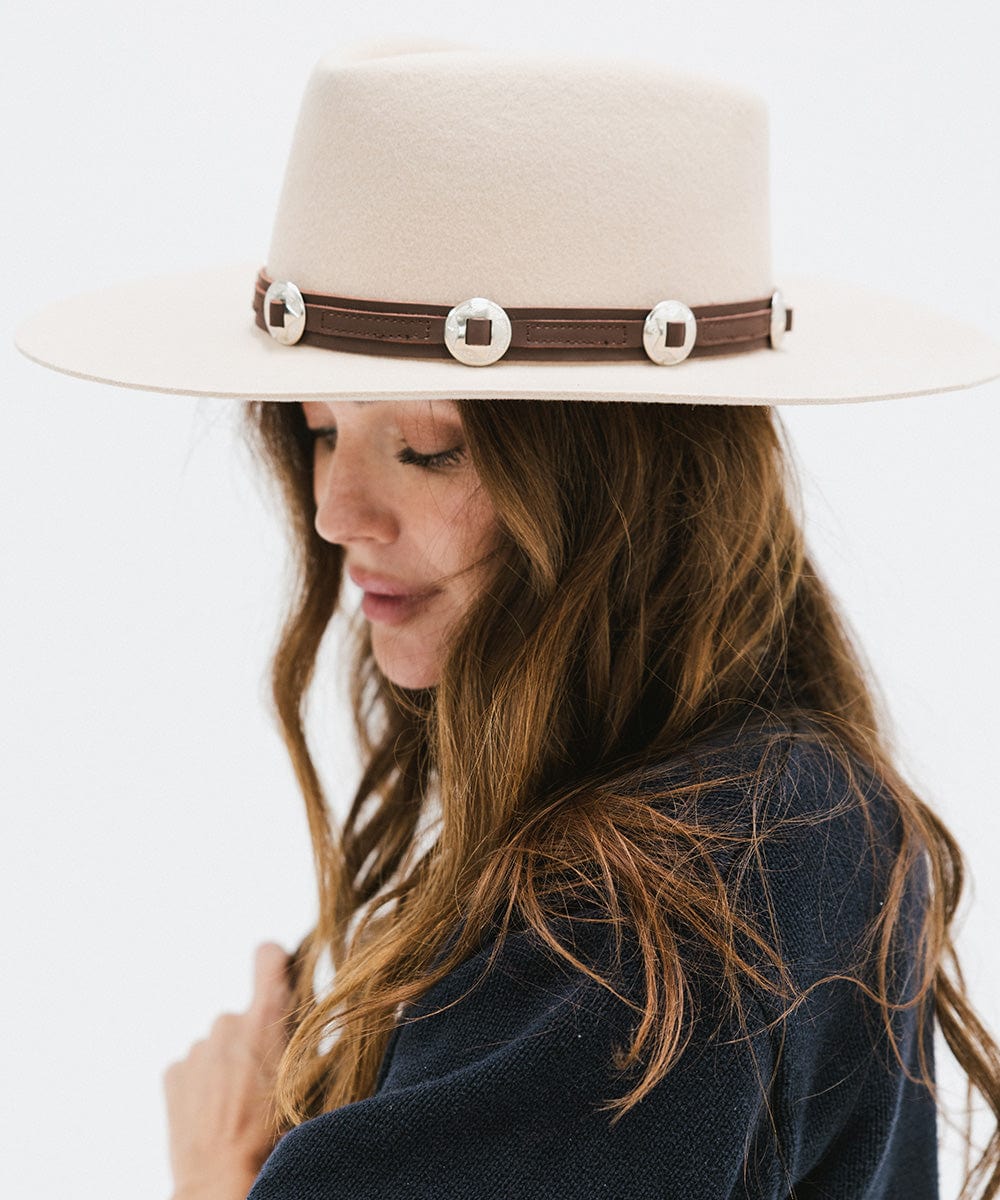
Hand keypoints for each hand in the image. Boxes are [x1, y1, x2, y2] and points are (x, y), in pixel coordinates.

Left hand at [163, 942, 294, 1195]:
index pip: (267, 955)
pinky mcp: (174, 1072)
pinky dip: (206, 1082)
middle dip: (257, 1038)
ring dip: (231, 1063)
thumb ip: (309, 1041)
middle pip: (246, 1014)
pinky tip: (216, 1112)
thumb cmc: (275, 1137)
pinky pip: (197, 1065)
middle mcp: (228, 1022)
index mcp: (266, 1018)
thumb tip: (317, 1021)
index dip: (275, 963)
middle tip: (267, 1079)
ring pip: (221, 1044)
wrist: (220, 1180)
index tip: (280, 978)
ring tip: (240, 1105)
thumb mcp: (311, 1081)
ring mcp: (197, 1048)